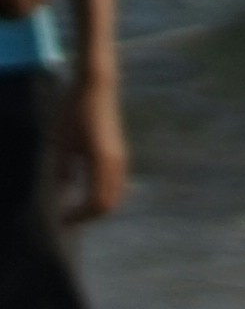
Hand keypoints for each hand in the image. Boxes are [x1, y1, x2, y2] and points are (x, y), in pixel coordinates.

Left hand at [62, 79, 119, 224]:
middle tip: (67, 220)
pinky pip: (114, 184)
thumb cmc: (74, 110)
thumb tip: (63, 193)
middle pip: (108, 203)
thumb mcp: (61, 140)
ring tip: (76, 210)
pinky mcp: (118, 154)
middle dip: (88, 215)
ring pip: (114, 195)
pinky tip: (85, 193)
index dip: (78, 215)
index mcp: (102, 163)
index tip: (61, 221)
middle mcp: (116, 165)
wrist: (96, 88)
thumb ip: (62, 169)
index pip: (95, 202)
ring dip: (96, 206)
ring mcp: (120, 160)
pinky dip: (102, 195)